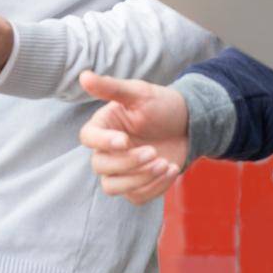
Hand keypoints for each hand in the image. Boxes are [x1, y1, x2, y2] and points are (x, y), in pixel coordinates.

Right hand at [77, 71, 188, 203]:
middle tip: (154, 152)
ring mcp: (121, 170)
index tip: (125, 140)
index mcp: (104, 126)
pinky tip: (171, 169)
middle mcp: (107, 150)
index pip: (88, 138)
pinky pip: (136, 196)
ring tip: (164, 164)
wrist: (189, 124)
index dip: (103, 142)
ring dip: (139, 179)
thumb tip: (83, 75)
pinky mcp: (137, 185)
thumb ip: (111, 87)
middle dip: (128, 162)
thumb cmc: (161, 105)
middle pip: (100, 166)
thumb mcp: (139, 93)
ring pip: (113, 187)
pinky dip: (155, 187)